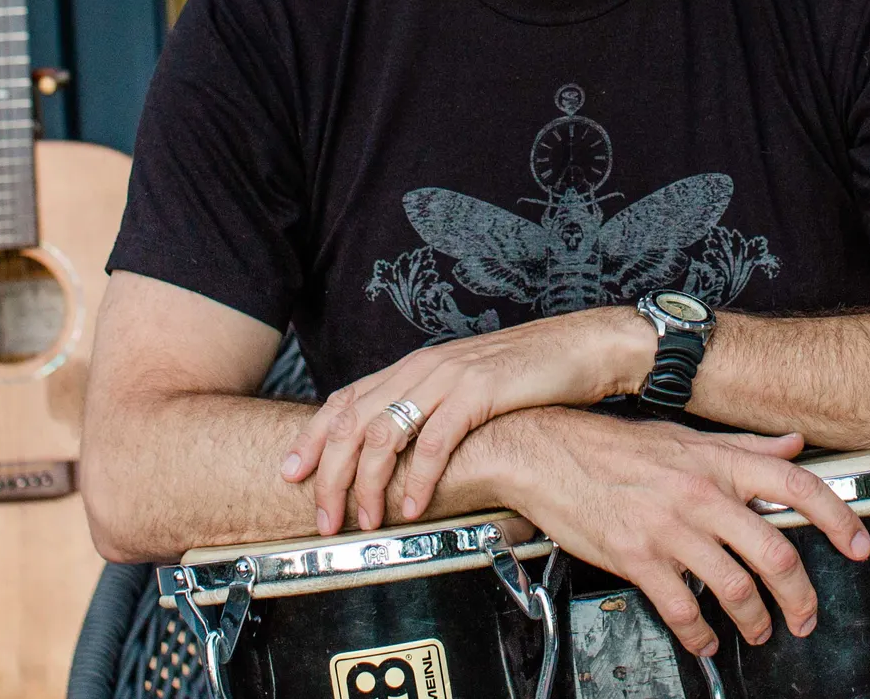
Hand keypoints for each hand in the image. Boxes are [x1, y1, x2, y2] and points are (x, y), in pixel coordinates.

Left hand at [282, 308, 650, 531]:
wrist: (579, 347)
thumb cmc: (526, 374)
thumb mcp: (464, 388)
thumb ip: (428, 408)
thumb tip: (395, 451)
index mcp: (414, 367)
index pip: (345, 400)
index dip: (312, 438)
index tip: (290, 473)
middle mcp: (423, 368)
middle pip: (354, 422)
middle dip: (331, 474)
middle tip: (324, 517)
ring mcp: (449, 378)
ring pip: (385, 434)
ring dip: (368, 485)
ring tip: (365, 522)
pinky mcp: (478, 393)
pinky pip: (435, 441)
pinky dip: (418, 478)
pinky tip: (413, 506)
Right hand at [468, 409, 869, 656]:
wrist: (544, 450)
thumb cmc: (610, 445)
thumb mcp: (684, 436)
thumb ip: (742, 446)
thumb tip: (790, 445)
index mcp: (717, 463)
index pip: (796, 487)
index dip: (838, 519)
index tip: (859, 545)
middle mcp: (700, 495)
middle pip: (774, 552)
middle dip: (800, 595)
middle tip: (805, 616)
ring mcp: (669, 529)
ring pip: (735, 587)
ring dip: (755, 621)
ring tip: (757, 632)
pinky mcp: (637, 557)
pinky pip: (682, 608)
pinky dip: (700, 634)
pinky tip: (705, 640)